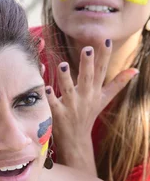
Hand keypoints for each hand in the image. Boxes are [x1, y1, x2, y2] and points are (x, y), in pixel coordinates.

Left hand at [46, 41, 137, 174]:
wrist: (76, 140)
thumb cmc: (88, 115)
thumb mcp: (104, 99)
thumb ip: (118, 84)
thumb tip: (135, 70)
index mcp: (95, 91)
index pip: (102, 71)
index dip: (104, 56)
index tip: (106, 40)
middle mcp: (85, 97)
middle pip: (87, 78)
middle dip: (88, 64)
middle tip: (87, 48)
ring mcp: (71, 106)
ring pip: (68, 90)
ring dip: (65, 78)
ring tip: (62, 65)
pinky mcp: (58, 115)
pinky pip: (53, 105)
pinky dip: (50, 97)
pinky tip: (45, 88)